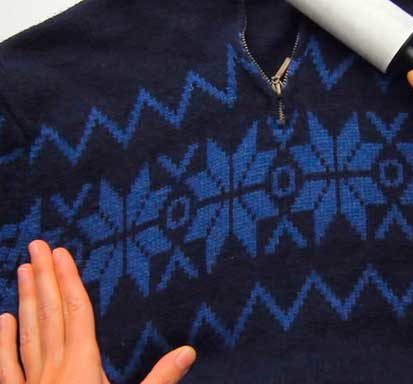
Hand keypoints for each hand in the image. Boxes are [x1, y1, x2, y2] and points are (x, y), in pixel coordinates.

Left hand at [0, 240, 196, 383]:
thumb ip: (160, 380)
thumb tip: (189, 350)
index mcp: (83, 366)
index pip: (76, 312)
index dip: (69, 280)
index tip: (60, 252)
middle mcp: (54, 369)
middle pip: (49, 314)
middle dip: (43, 278)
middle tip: (35, 246)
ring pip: (28, 333)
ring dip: (25, 300)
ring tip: (20, 270)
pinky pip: (8, 367)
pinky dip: (4, 343)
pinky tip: (2, 321)